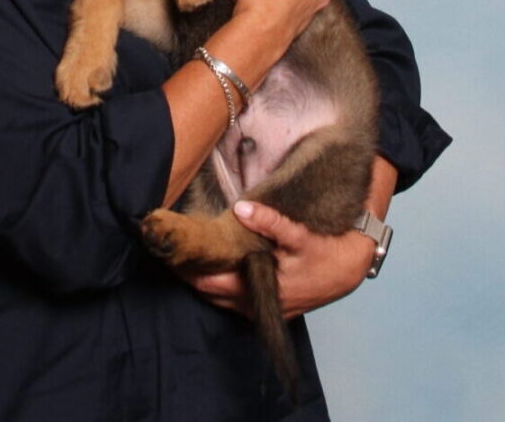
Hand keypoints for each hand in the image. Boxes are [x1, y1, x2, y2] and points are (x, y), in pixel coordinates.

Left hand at [181, 200, 374, 317]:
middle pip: (211, 295)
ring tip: (183, 261)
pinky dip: (220, 288)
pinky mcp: (269, 305)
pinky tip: (211, 270)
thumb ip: (270, 222)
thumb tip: (241, 210)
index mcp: (261, 289)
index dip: (190, 271)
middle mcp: (258, 304)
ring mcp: (264, 308)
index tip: (171, 255)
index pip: (212, 284)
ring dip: (204, 283)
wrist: (349, 269)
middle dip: (191, 276)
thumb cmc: (325, 251)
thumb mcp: (299, 234)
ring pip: (222, 300)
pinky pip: (235, 300)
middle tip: (169, 255)